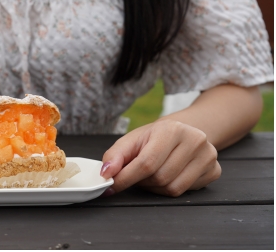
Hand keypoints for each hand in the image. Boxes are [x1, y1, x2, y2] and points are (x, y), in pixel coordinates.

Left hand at [100, 119, 220, 196]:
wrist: (183, 132)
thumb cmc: (153, 138)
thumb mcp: (131, 140)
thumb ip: (114, 156)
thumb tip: (106, 173)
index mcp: (172, 129)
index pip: (146, 163)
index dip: (126, 178)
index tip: (111, 186)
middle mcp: (195, 140)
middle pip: (160, 178)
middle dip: (142, 181)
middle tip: (137, 174)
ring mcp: (209, 156)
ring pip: (172, 188)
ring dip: (155, 187)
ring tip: (151, 174)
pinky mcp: (215, 170)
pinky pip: (185, 191)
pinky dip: (170, 189)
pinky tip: (169, 175)